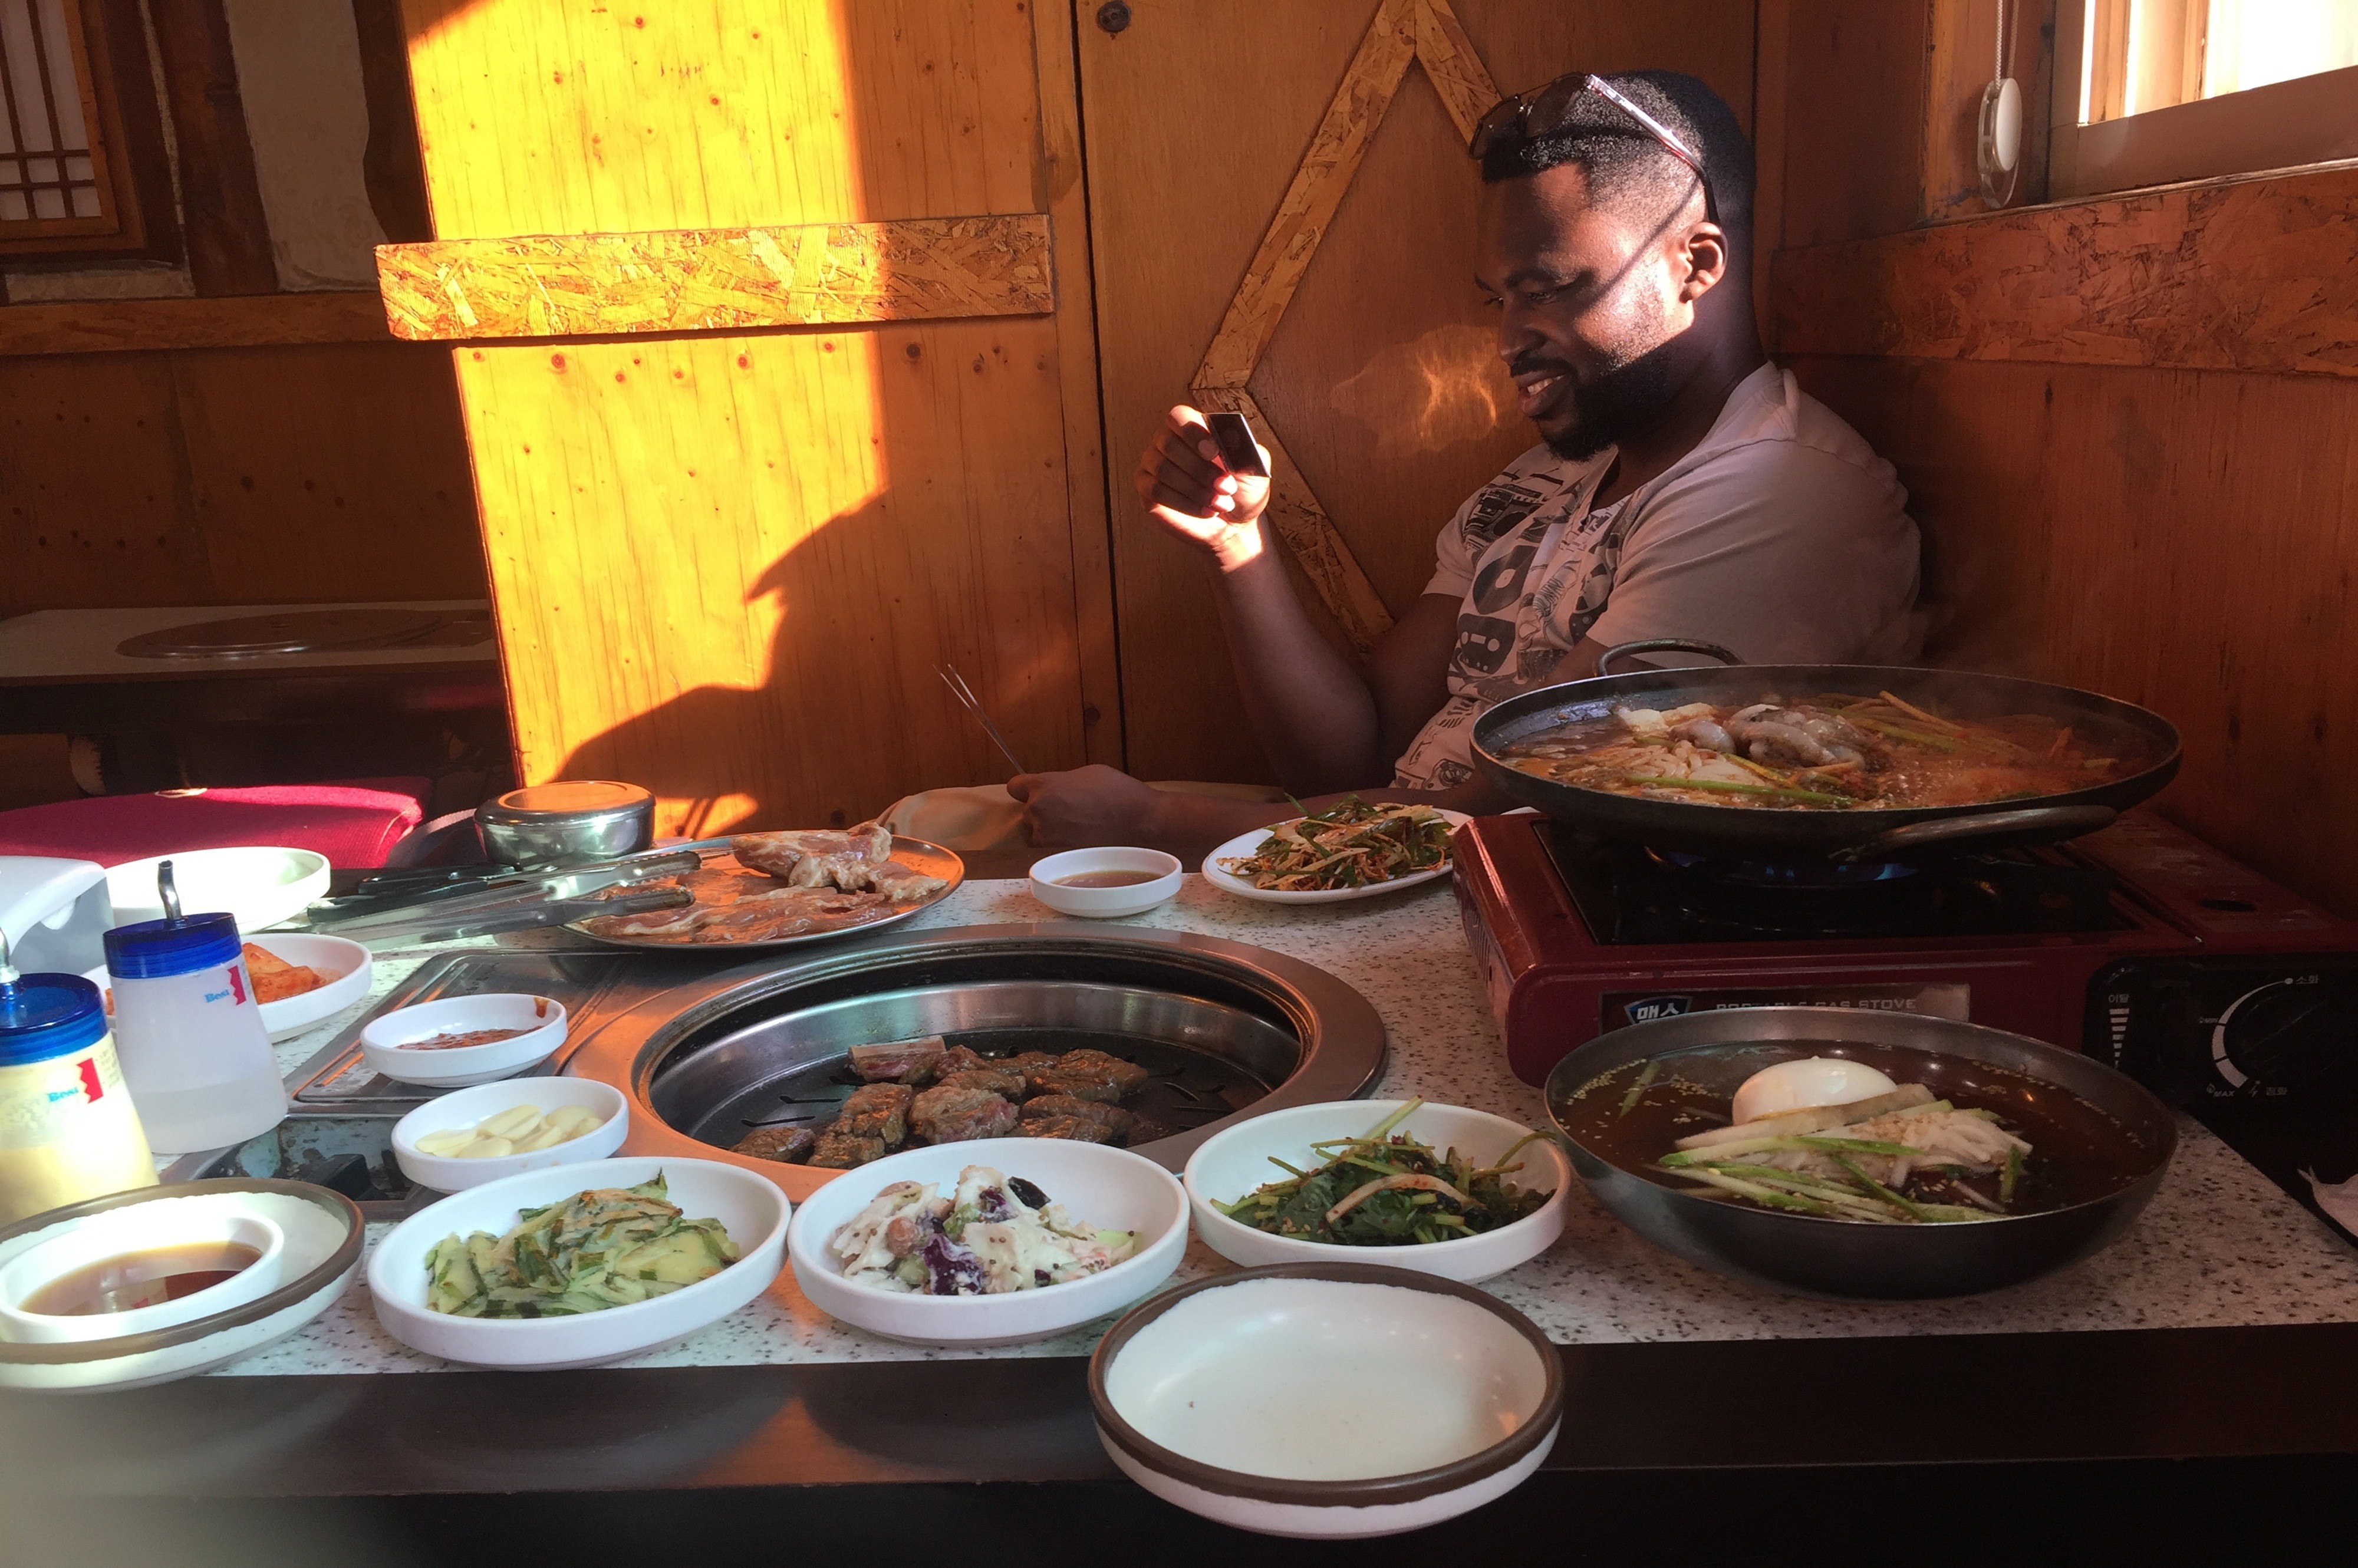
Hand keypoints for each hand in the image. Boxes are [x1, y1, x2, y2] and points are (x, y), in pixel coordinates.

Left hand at [1007, 765, 1167, 848]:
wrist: (1140, 822)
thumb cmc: (1118, 792)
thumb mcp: (1086, 774)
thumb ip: (1062, 782)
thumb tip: (1056, 791)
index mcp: (1043, 785)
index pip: (1015, 786)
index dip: (1026, 789)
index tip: (1037, 793)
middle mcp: (1037, 810)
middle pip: (1027, 812)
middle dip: (1043, 812)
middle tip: (1069, 812)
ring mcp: (1045, 836)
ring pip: (1037, 834)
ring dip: (1050, 831)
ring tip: (1076, 829)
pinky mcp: (1056, 855)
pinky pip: (1050, 850)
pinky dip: (1061, 846)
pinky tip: (1080, 842)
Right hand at [1133, 404, 1271, 570]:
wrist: (1235, 523)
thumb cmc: (1242, 490)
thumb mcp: (1255, 469)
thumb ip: (1247, 451)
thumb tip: (1234, 443)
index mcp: (1192, 427)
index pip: (1178, 416)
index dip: (1193, 432)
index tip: (1215, 453)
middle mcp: (1167, 441)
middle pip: (1168, 443)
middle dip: (1200, 469)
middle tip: (1226, 487)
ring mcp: (1153, 464)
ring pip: (1162, 469)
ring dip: (1195, 489)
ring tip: (1220, 503)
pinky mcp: (1146, 489)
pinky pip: (1155, 490)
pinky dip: (1184, 503)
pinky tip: (1206, 511)